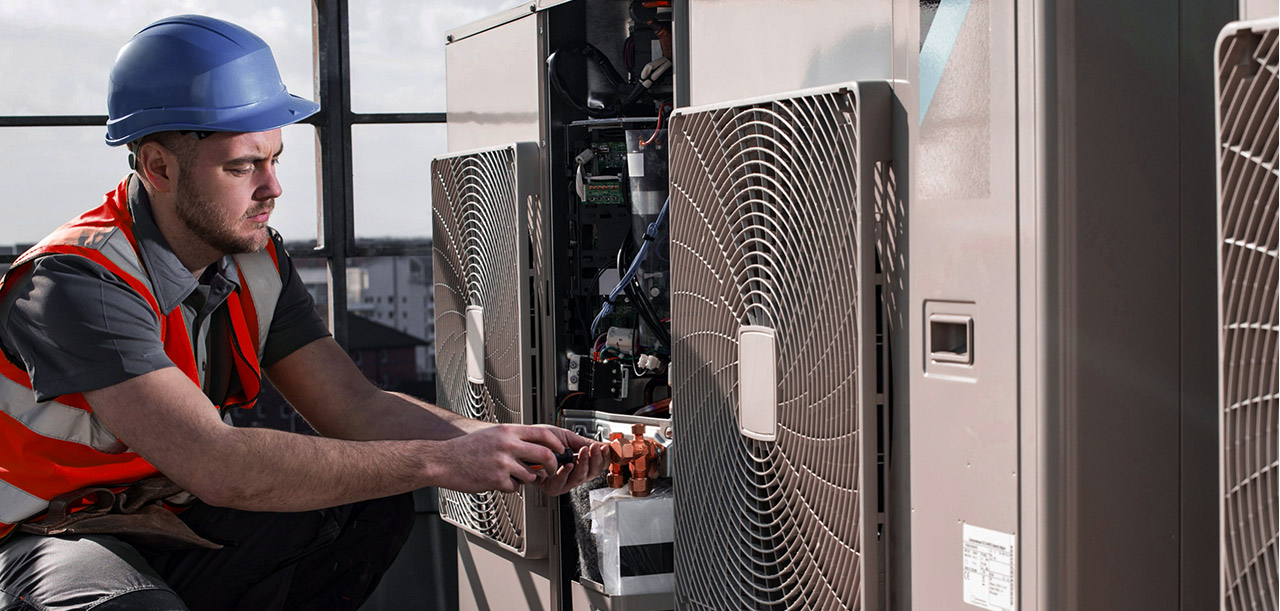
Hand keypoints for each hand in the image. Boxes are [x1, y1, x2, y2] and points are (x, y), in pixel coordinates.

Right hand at [433, 424, 603, 494]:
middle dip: (553, 466)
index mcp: (508, 431)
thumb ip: (515, 439)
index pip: (543, 433)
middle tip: (551, 470)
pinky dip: (510, 487)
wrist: (443, 460)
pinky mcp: (496, 479)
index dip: (558, 443)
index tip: (563, 450)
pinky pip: (515, 487)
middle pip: (545, 455)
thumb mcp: (493, 434)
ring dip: (527, 479)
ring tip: (514, 476)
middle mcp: (507, 444)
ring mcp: (502, 462)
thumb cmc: (467, 449)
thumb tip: (538, 446)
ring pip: (531, 474)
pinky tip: (497, 481)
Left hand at [532, 425, 607, 496]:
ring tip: (583, 452)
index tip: (606, 448)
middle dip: (596, 460)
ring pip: (580, 479)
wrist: (521, 442)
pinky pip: (562, 484)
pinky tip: (568, 465)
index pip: (597, 464)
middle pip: (592, 473)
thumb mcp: (565, 436)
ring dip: (583, 464)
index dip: (604, 457)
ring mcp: (562, 481)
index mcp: (577, 461)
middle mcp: (572, 472)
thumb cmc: (539, 439)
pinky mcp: (550, 487)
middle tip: (595, 449)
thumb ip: (584, 442)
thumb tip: (602, 445)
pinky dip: (566, 474)